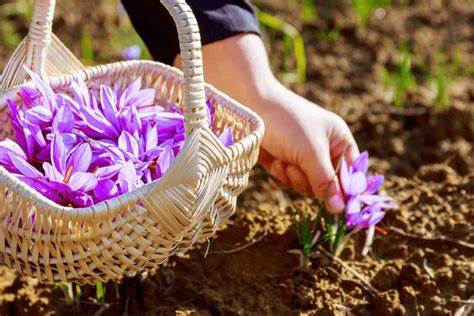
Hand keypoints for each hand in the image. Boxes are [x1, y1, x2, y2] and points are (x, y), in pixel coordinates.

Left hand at [257, 94, 358, 212]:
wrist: (247, 106)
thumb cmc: (286, 122)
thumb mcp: (310, 152)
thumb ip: (325, 182)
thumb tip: (340, 210)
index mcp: (339, 139)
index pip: (352, 173)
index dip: (346, 190)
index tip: (340, 209)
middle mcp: (323, 148)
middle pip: (327, 184)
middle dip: (310, 180)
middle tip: (298, 169)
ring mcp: (302, 155)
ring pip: (306, 185)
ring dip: (293, 177)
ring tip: (283, 161)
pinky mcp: (283, 160)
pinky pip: (288, 180)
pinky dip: (280, 173)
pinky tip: (273, 159)